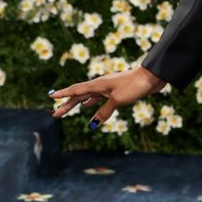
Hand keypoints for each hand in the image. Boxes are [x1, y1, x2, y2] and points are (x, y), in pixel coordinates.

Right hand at [49, 65, 167, 128]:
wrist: (151, 77)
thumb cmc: (134, 86)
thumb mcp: (118, 100)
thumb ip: (104, 111)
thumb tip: (93, 124)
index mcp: (97, 85)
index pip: (75, 90)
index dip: (63, 94)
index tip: (50, 97)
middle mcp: (100, 85)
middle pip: (79, 95)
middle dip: (67, 104)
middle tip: (55, 114)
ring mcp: (108, 87)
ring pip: (88, 96)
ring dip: (77, 103)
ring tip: (67, 109)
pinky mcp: (116, 91)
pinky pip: (99, 97)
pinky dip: (92, 102)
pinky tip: (89, 105)